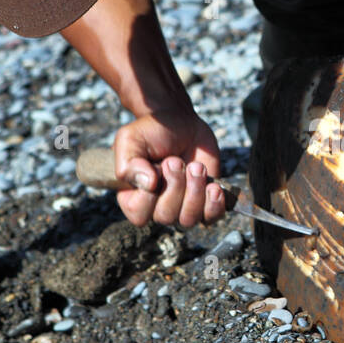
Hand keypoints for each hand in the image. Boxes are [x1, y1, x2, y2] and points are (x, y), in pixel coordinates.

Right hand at [113, 109, 227, 226]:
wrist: (180, 123)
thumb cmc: (152, 133)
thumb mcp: (130, 140)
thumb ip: (129, 164)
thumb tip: (149, 184)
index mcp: (133, 197)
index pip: (139, 214)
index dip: (149, 194)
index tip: (156, 167)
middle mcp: (156, 207)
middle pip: (166, 217)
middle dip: (175, 185)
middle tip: (176, 160)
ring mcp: (181, 207)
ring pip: (188, 219)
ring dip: (195, 191)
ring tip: (196, 167)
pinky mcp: (204, 203)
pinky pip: (211, 218)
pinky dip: (214, 204)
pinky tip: (213, 187)